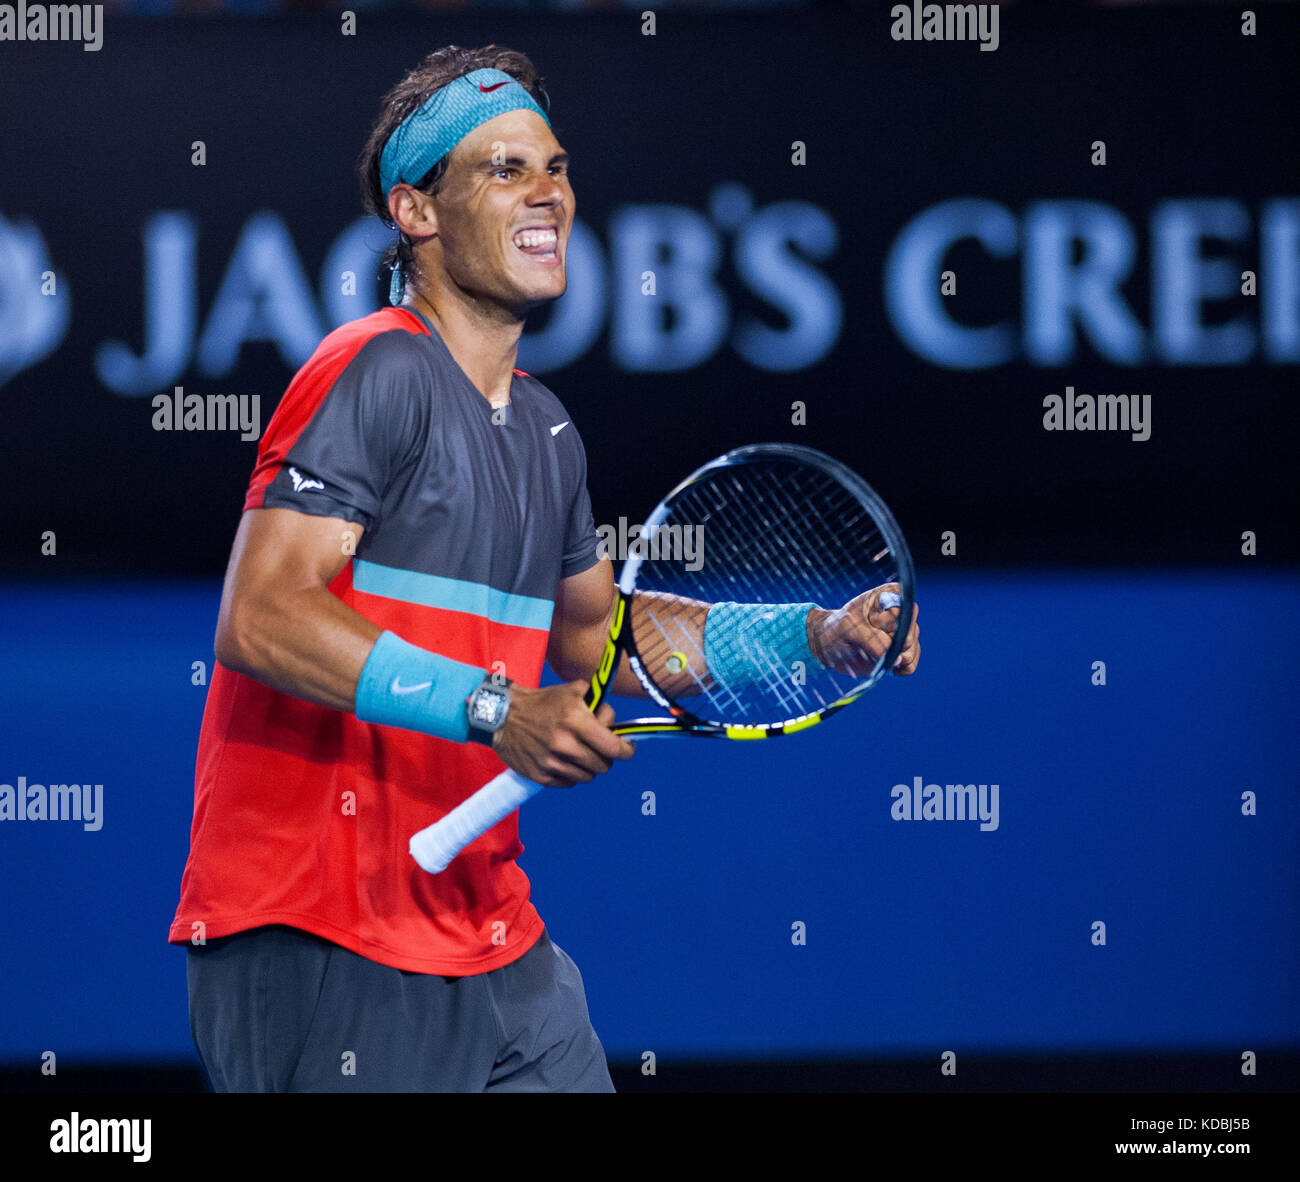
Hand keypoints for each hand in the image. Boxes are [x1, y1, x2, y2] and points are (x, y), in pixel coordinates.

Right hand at [492, 681, 634, 786]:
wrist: (502, 716)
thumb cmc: (541, 702)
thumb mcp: (571, 691)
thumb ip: (597, 701)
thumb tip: (614, 718)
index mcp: (576, 721)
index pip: (614, 747)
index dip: (627, 750)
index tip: (628, 748)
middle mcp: (565, 744)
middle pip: (604, 765)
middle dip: (606, 756)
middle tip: (599, 748)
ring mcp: (552, 763)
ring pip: (588, 776)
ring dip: (589, 766)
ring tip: (580, 753)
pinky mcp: (541, 776)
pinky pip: (570, 782)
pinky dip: (572, 774)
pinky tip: (565, 761)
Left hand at [805, 584, 919, 676]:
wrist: (830, 646)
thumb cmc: (837, 629)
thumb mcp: (847, 629)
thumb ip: (870, 639)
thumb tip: (897, 658)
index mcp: (888, 595)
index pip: (904, 608)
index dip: (889, 621)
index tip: (871, 621)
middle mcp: (901, 612)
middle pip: (910, 631)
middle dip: (890, 643)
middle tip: (868, 640)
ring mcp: (905, 632)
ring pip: (912, 649)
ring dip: (893, 658)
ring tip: (872, 653)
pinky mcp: (904, 651)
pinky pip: (911, 664)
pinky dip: (898, 669)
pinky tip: (883, 664)